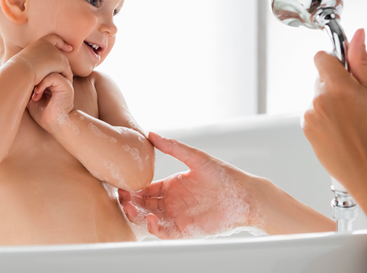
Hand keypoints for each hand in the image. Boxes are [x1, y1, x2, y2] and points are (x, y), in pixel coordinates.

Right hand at [11, 34, 73, 84]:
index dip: (62, 43)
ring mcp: (55, 53)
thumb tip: (32, 65)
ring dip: (65, 72)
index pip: (54, 38)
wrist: (21, 71)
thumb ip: (33, 60)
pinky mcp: (60, 62)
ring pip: (65, 63)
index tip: (69, 48)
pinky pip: (67, 70)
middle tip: (64, 73)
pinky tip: (66, 83)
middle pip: (61, 54)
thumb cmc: (19, 69)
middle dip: (63, 64)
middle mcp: (49, 45)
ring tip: (65, 80)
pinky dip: (67, 77)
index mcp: (40, 42)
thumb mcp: (25, 61)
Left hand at [26, 72, 74, 132]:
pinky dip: (43, 84)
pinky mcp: (65, 85)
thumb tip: (16, 79)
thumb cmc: (44, 114)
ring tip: (35, 94)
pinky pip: (53, 77)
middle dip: (34, 78)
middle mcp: (59, 81)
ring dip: (38, 82)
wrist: (55, 124)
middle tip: (27, 88)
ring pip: (48, 71)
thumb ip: (29, 88)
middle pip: (44, 70)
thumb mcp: (32, 98)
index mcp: (52, 83)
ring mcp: (63, 82)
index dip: (31, 77)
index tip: (24, 88)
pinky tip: (38, 92)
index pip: (41, 72)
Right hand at [118, 132, 256, 238]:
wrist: (246, 196)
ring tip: (130, 208)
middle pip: (143, 205)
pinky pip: (165, 232)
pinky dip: (154, 228)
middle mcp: (172, 203)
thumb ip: (173, 147)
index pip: (145, 189)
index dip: (132, 188)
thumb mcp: (196, 158)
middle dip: (130, 203)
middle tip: (121, 197)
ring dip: (138, 215)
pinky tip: (150, 219)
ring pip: (150, 219)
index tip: (121, 184)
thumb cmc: (224, 175)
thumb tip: (151, 134)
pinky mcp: (186, 231)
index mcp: (172, 186)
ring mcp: (178, 217)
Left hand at [303, 28, 366, 197]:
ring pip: (317, 97)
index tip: (343, 70)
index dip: (333, 62)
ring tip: (349, 122)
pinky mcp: (305, 128)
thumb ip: (361, 62)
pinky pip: (312, 114)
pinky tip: (339, 132)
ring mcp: (310, 115)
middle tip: (354, 103)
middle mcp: (320, 99)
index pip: (321, 57)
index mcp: (339, 87)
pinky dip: (323, 119)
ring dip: (329, 103)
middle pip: (321, 78)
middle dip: (335, 85)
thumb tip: (358, 35)